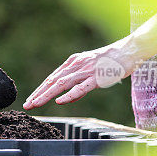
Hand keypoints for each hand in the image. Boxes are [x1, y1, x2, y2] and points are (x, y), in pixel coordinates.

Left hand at [23, 41, 139, 108]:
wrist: (129, 50)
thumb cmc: (111, 62)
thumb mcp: (90, 69)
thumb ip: (78, 82)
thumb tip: (66, 97)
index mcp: (72, 62)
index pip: (52, 78)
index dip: (40, 90)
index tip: (30, 100)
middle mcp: (76, 65)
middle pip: (52, 81)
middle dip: (38, 94)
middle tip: (27, 105)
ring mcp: (86, 70)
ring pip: (61, 84)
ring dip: (46, 95)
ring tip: (36, 104)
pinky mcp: (97, 77)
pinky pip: (81, 87)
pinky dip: (69, 95)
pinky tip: (59, 101)